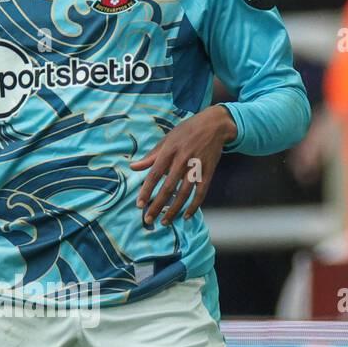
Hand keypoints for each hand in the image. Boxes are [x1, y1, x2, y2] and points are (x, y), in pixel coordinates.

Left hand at [130, 104, 236, 225]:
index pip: (154, 174)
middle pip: (168, 187)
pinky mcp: (209, 171)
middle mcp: (183, 159)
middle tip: (149, 219)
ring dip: (174, 209)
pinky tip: (186, 216)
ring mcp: (197, 166)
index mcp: (169, 150)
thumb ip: (151, 156)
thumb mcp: (167, 139)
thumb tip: (133, 167)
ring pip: (184, 193)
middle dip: (157, 205)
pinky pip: (201, 192)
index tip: (139, 205)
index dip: (146, 191)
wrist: (214, 124)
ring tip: (164, 222)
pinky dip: (194, 206)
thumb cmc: (187, 131)